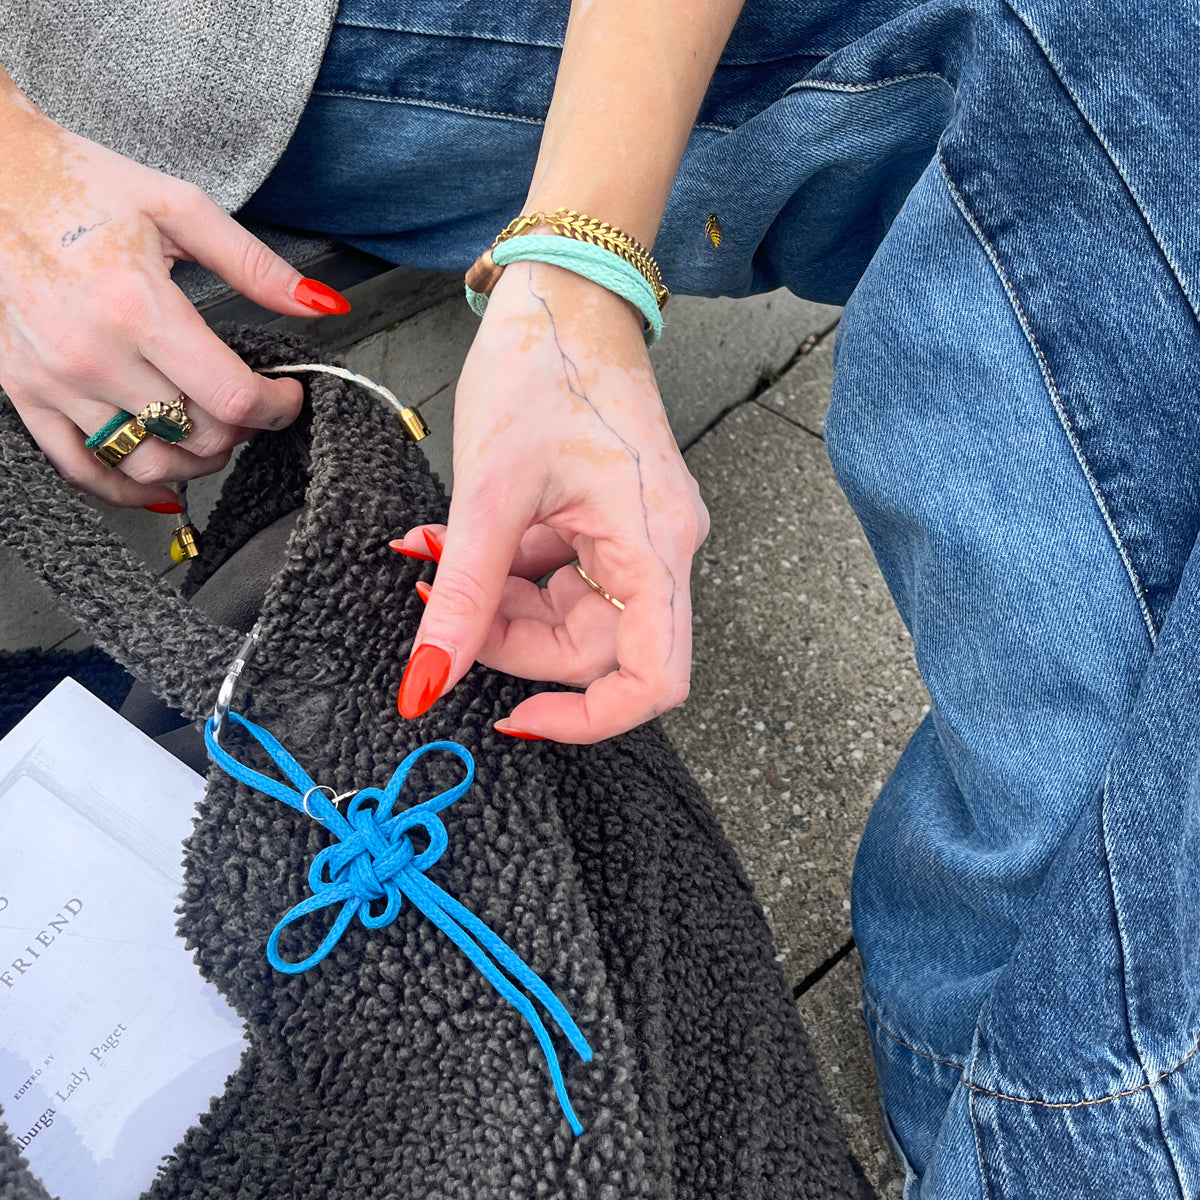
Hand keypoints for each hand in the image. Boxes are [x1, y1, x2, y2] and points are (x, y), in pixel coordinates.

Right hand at [0, 82, 346, 506]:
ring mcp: (54, 381)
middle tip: (249, 405)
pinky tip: (162, 482)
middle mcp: (93, 354)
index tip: (286, 394)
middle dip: (241, 430)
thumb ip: (256, 266)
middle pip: (197, 437)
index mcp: (137, 306)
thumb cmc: (83, 186)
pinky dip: (127, 489)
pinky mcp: (24, 393)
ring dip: (196, 462)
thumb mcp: (180, 208)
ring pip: (147, 464)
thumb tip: (323, 305)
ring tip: (212, 433)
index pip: (231, 398)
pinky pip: (81, 470)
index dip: (276, 408)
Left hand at [391, 261, 708, 742]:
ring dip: (496, 603)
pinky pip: (557, 576)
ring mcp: (635, 535)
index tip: (515, 717)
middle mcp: (660, 549)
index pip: (656, 680)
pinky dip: (503, 572)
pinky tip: (449, 539)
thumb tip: (427, 683)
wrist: (564, 293)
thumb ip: (463, 594)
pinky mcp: (606, 520)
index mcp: (657, 545)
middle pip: (593, 651)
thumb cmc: (544, 367)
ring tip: (435, 552)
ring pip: (567, 617)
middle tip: (441, 604)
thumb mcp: (492, 491)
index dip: (589, 719)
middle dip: (508, 640)